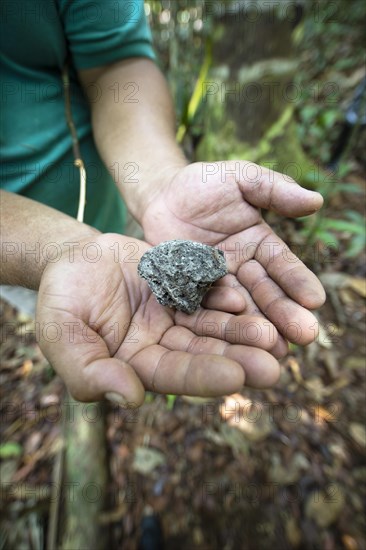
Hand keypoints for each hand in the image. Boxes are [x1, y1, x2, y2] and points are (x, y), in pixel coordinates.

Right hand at [36, 234, 281, 405]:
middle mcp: (162, 345)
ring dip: (241, 329)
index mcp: (135, 364)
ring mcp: (175, 317)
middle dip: (237, 359)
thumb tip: (129, 398)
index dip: (202, 376)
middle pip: (203, 354)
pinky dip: (226, 296)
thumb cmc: (61, 297)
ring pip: (213, 326)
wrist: (75, 257)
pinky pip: (208, 293)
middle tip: (273, 366)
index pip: (172, 375)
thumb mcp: (62, 333)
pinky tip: (246, 296)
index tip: (236, 377)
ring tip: (271, 332)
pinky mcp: (184, 290)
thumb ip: (88, 370)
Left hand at [142, 161, 325, 348]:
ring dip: (259, 330)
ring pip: (241, 310)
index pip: (282, 264)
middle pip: (266, 294)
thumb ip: (273, 189)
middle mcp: (244, 270)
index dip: (298, 280)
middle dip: (286, 313)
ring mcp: (217, 286)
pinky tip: (232, 348)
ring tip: (277, 351)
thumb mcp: (239, 177)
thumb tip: (316, 201)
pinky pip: (205, 312)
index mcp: (260, 244)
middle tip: (305, 335)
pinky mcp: (191, 295)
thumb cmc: (202, 184)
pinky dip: (219, 330)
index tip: (315, 300)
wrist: (160, 197)